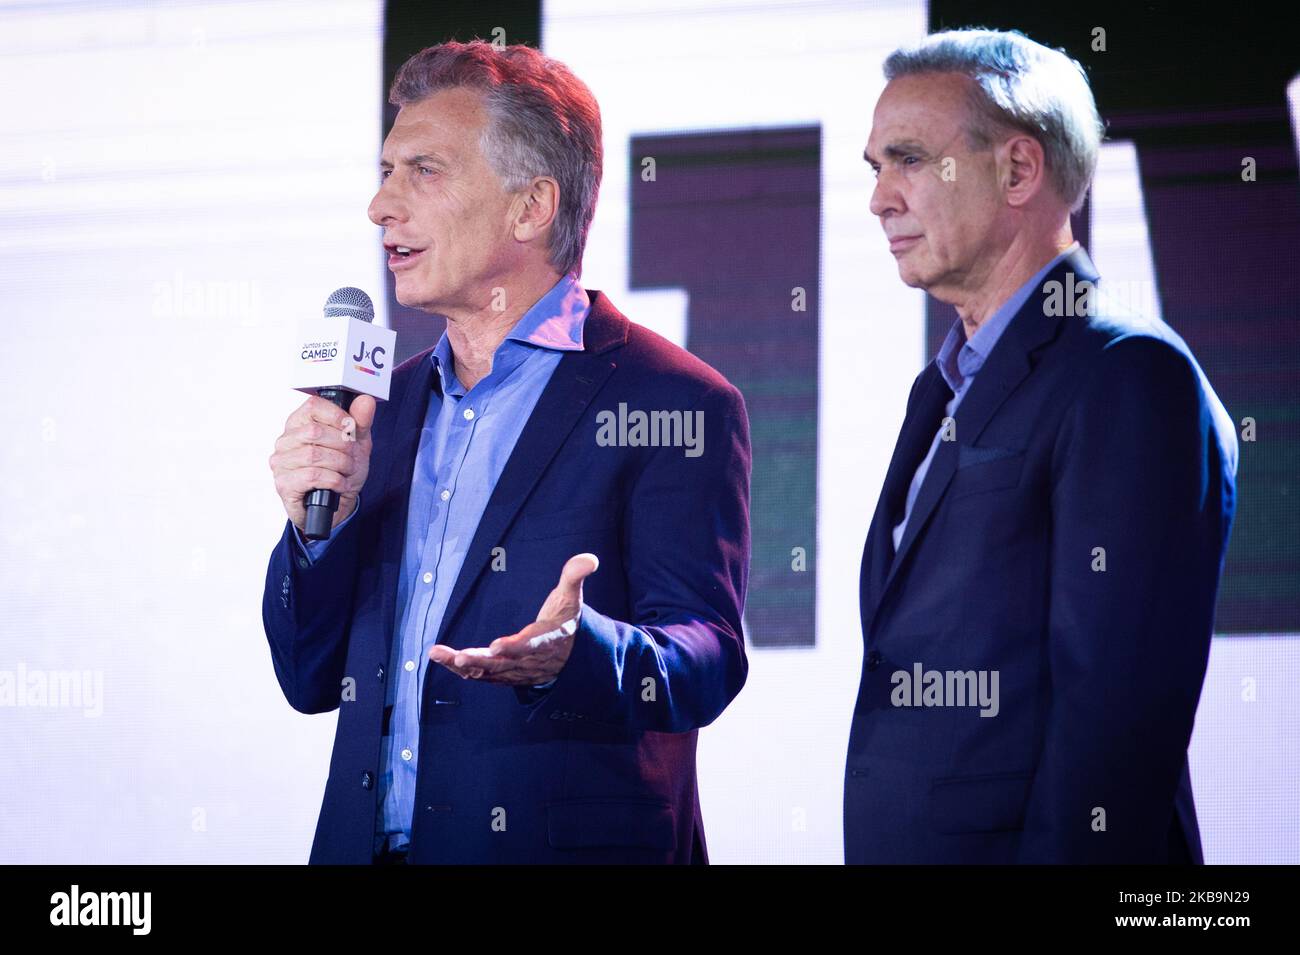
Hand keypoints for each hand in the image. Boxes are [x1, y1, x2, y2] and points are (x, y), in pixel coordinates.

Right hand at [269, 393, 375, 535]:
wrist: (338, 505)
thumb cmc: (342, 470)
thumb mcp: (357, 444)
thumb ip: (361, 422)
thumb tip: (365, 401)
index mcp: (300, 423)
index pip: (313, 406)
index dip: (338, 417)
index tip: (350, 431)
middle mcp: (286, 440)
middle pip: (315, 431)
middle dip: (343, 446)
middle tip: (352, 457)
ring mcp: (281, 462)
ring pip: (314, 455)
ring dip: (340, 464)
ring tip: (346, 471)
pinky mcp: (284, 484)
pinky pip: (311, 476)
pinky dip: (333, 480)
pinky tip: (339, 484)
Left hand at [429, 553, 598, 683]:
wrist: (569, 657)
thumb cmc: (565, 621)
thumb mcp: (571, 599)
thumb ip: (574, 577)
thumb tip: (590, 558)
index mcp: (545, 641)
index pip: (530, 646)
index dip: (514, 647)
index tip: (496, 645)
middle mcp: (527, 660)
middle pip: (502, 663)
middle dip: (479, 661)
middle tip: (459, 657)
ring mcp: (514, 671)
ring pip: (487, 671)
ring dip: (461, 665)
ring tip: (438, 654)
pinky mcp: (503, 675)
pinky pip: (480, 674)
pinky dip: (460, 669)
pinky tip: (442, 658)